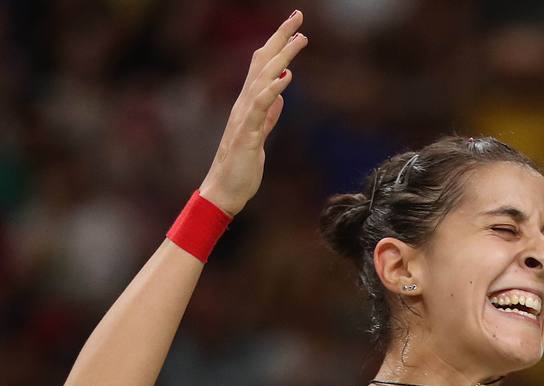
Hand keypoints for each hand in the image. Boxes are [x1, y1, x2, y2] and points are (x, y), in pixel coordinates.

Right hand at [198, 11, 308, 215]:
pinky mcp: (247, 134)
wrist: (224, 191)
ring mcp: (244, 117)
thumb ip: (268, 117)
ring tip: (299, 39)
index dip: (279, 45)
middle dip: (280, 37)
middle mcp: (244, 104)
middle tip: (298, 16)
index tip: (296, 27)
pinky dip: (273, 90)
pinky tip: (286, 77)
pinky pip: (259, 107)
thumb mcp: (260, 137)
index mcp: (249, 104)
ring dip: (281, 57)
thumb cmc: (241, 166)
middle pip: (263, 62)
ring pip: (263, 79)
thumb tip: (279, 99)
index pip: (264, 66)